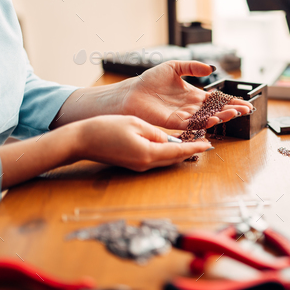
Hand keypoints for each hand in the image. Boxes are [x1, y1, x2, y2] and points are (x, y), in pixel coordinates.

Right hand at [76, 115, 210, 171]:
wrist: (82, 140)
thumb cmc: (106, 128)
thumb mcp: (136, 123)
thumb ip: (156, 132)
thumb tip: (169, 139)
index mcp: (148, 152)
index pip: (178, 151)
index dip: (195, 147)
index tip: (208, 143)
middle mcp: (145, 163)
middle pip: (174, 158)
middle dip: (190, 151)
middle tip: (205, 143)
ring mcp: (139, 166)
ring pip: (166, 160)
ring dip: (180, 152)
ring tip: (193, 143)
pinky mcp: (134, 164)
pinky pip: (156, 159)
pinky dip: (167, 153)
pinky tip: (172, 145)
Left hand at [119, 61, 252, 129]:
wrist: (132, 93)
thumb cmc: (150, 81)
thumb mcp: (174, 67)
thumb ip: (193, 67)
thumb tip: (210, 68)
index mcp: (193, 95)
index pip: (216, 99)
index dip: (230, 101)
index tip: (244, 102)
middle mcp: (192, 107)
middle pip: (216, 110)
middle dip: (232, 110)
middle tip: (246, 109)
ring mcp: (185, 115)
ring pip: (208, 118)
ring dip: (222, 116)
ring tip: (235, 113)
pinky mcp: (176, 122)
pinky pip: (194, 124)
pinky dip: (205, 122)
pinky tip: (215, 118)